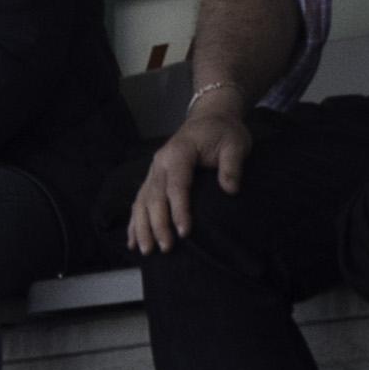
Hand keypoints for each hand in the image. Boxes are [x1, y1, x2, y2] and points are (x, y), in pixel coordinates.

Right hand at [129, 100, 253, 252]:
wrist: (209, 118)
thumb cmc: (223, 132)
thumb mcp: (235, 144)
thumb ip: (232, 166)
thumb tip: (231, 190)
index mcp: (179, 153)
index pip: (176, 186)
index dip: (179, 210)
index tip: (185, 232)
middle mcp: (160, 163)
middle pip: (154, 198)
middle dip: (158, 225)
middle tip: (166, 248)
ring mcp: (153, 172)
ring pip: (141, 203)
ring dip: (142, 228)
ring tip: (146, 251)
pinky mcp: (151, 179)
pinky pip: (138, 203)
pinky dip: (134, 223)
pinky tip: (132, 242)